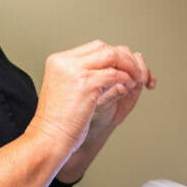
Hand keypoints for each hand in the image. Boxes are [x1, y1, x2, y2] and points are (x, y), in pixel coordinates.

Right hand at [28, 40, 150, 156]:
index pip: (94, 47)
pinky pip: (114, 74)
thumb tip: (114, 67)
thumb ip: (85, 75)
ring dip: (129, 66)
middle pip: (104, 48)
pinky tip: (130, 85)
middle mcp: (66, 62)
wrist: (49, 139)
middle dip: (124, 58)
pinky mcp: (87, 84)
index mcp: (58, 61)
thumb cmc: (58, 121)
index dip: (114, 55)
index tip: (125, 66)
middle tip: (136, 70)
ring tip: (137, 78)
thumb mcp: (68, 90)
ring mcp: (75, 71)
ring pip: (112, 56)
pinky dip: (126, 78)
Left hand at [86, 47, 155, 136]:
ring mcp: (121, 69)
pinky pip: (144, 71)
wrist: (101, 120)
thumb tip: (121, 87)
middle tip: (138, 79)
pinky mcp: (132, 77)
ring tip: (142, 82)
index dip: (121, 63)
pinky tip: (151, 85)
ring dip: (142, 68)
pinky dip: (150, 75)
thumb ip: (110, 95)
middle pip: (124, 53)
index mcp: (95, 67)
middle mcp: (109, 65)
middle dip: (133, 65)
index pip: (109, 54)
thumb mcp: (100, 105)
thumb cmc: (94, 112)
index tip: (127, 77)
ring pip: (135, 59)